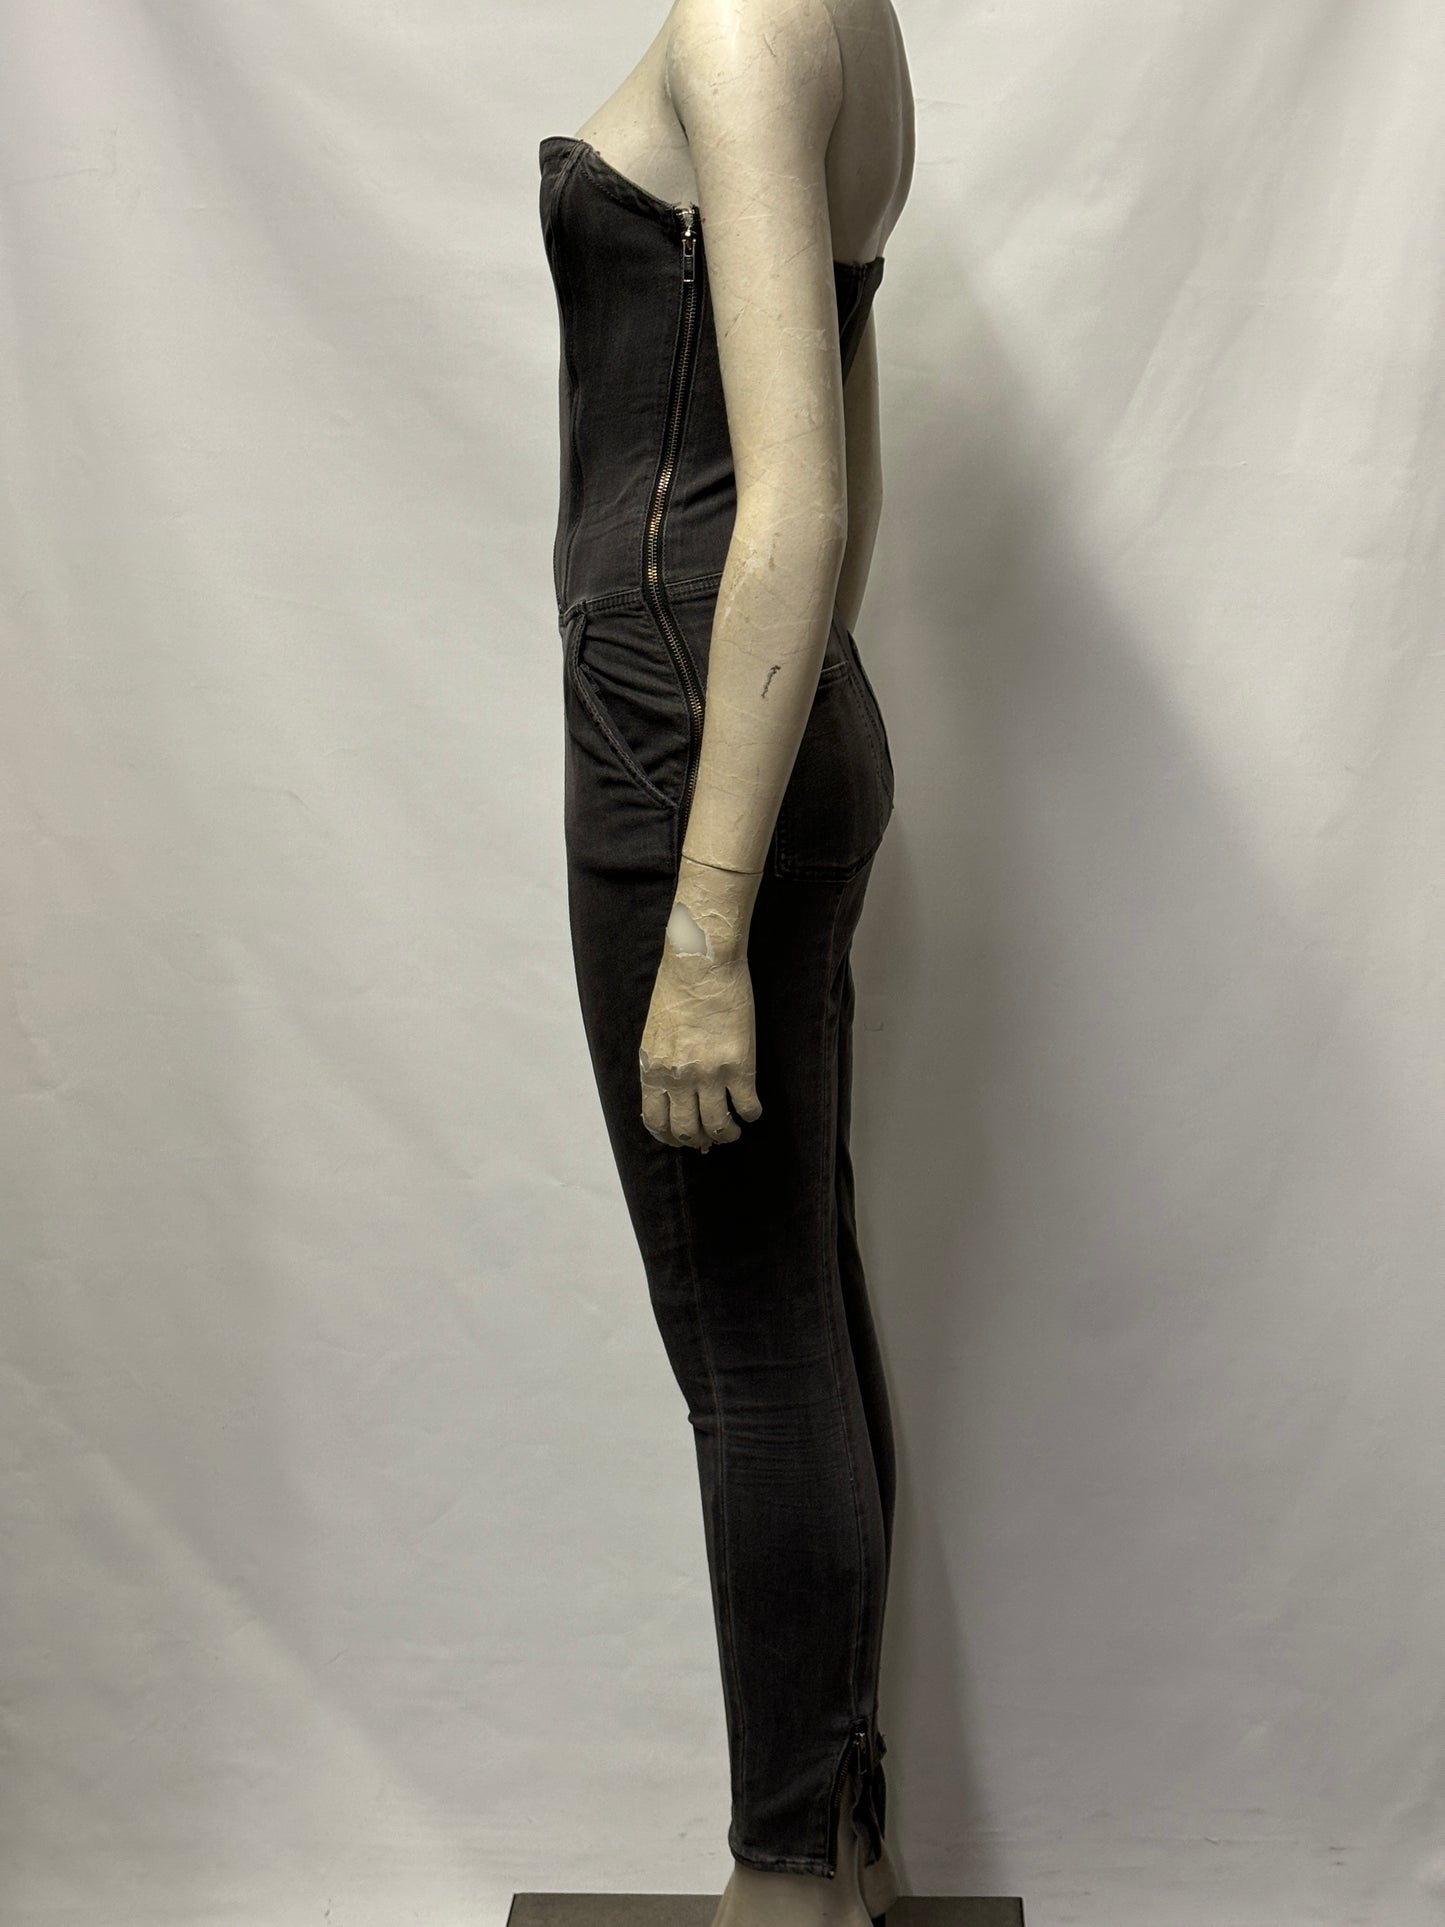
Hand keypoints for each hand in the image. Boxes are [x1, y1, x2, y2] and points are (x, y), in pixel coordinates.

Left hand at [639, 944, 762, 1151]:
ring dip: (727, 1134)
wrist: (701, 962)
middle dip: (700, 1140)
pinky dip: (751, 1115)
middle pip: (687, 1130)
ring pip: (718, 1125)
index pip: (656, 1123)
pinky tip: (752, 1110)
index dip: (671, 1138)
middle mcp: (678, 1078)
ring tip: (733, 1130)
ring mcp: (709, 1074)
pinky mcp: (739, 1065)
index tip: (683, 1140)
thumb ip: (661, 1066)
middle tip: (711, 1136)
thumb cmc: (676, 991)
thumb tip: (674, 1094)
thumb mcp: (655, 1034)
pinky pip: (748, 1107)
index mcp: (653, 1070)